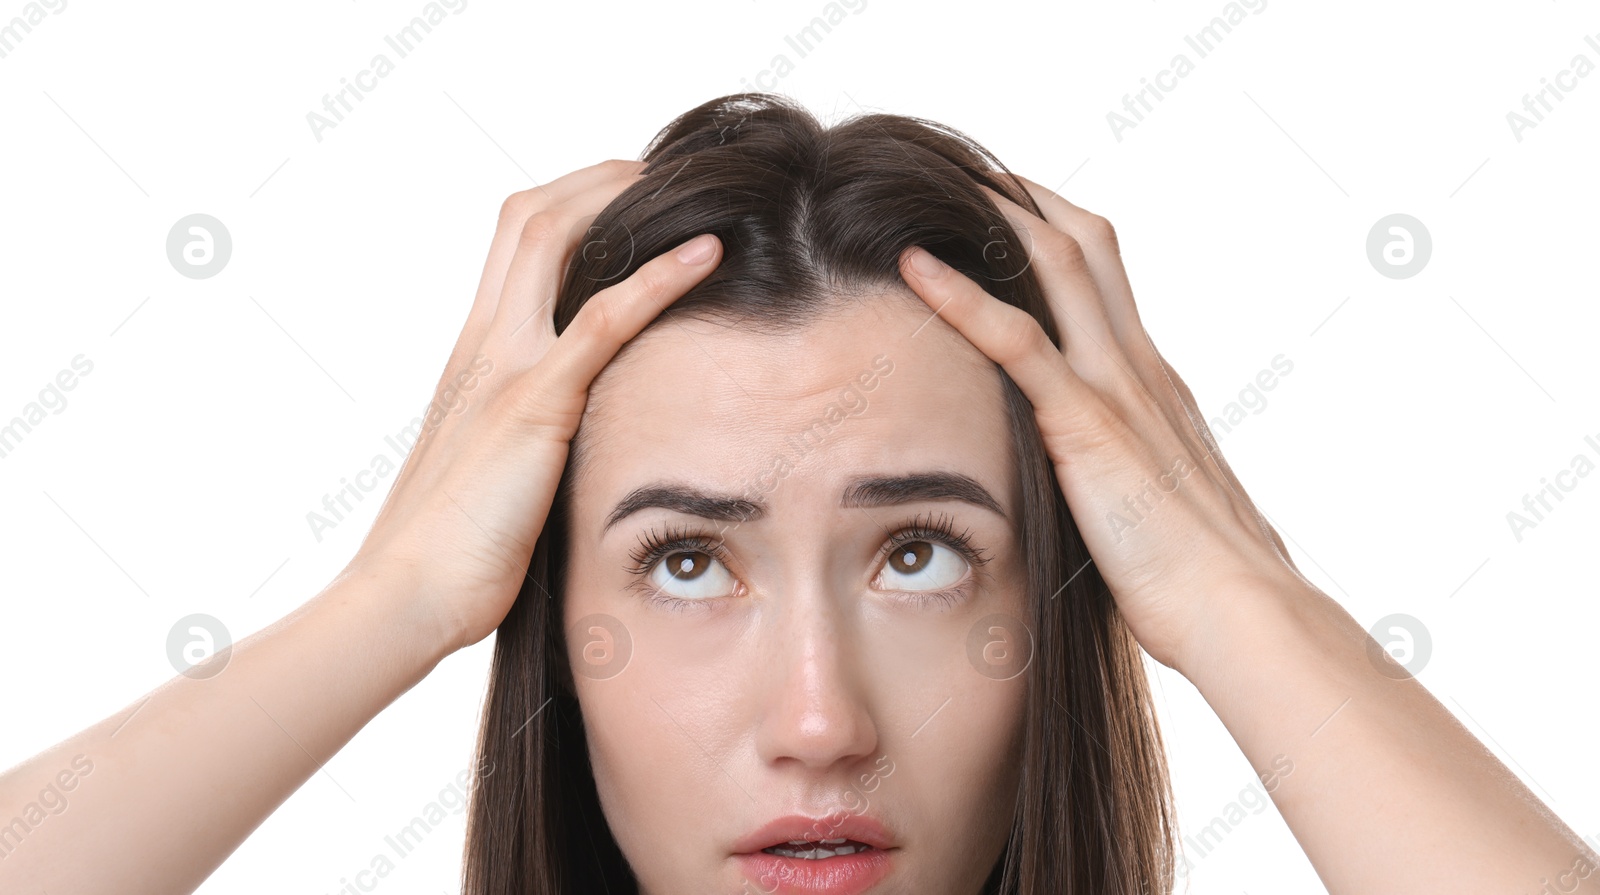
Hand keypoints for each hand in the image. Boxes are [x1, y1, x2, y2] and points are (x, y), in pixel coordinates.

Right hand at [341, 159, 722, 652]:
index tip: (620, 203)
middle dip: (594, 181)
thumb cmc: (448, 554)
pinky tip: (709, 254)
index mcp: (469, 358)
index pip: (510, 248)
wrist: (404, 597)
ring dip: (621, 200)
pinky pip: (603, 320)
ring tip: (683, 187)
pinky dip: (660, 278)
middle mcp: (480, 346)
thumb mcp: (487, 473)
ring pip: (554, 241)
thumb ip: (520, 436)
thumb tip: (565, 441)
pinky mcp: (533, 405)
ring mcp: (502, 367)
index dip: (567, 209)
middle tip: (655, 175)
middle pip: (526, 218)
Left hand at [895, 175, 1303, 672]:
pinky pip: (1017, 342)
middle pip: (1085, 246)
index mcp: (1156, 387)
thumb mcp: (1158, 512)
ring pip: (1056, 266)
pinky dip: (961, 297)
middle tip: (967, 171)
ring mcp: (1117, 390)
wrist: (1242, 615)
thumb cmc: (1202, 586)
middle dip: (1024, 198)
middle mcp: (1140, 370)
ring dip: (993, 218)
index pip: (1104, 281)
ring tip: (935, 184)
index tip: (1009, 211)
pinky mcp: (1089, 426)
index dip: (1056, 234)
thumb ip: (1125, 482)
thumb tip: (1097, 496)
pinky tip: (915, 267)